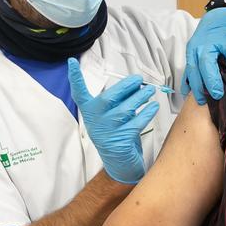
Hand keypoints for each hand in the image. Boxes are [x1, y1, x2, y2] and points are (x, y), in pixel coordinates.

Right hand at [68, 58, 158, 183]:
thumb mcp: (110, 116)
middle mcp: (95, 122)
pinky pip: (136, 123)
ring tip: (151, 90)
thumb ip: (118, 101)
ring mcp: (107, 133)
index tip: (71, 62)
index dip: (75, 78)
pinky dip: (147, 113)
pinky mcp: (121, 142)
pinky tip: (154, 106)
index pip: (79, 94)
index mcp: (90, 113)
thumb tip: (136, 84)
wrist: (119, 163)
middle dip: (125, 87)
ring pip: (125, 110)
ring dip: (140, 98)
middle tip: (139, 79)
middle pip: (108, 99)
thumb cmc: (116, 133)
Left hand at [184, 7, 225, 102]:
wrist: (218, 13)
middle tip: (218, 95)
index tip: (202, 100)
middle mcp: (207, 41)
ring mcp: (224, 33)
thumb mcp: (196, 52)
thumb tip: (186, 91)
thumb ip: (193, 69)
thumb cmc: (208, 39)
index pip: (193, 69)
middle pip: (207, 61)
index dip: (196, 86)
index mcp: (195, 49)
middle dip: (211, 79)